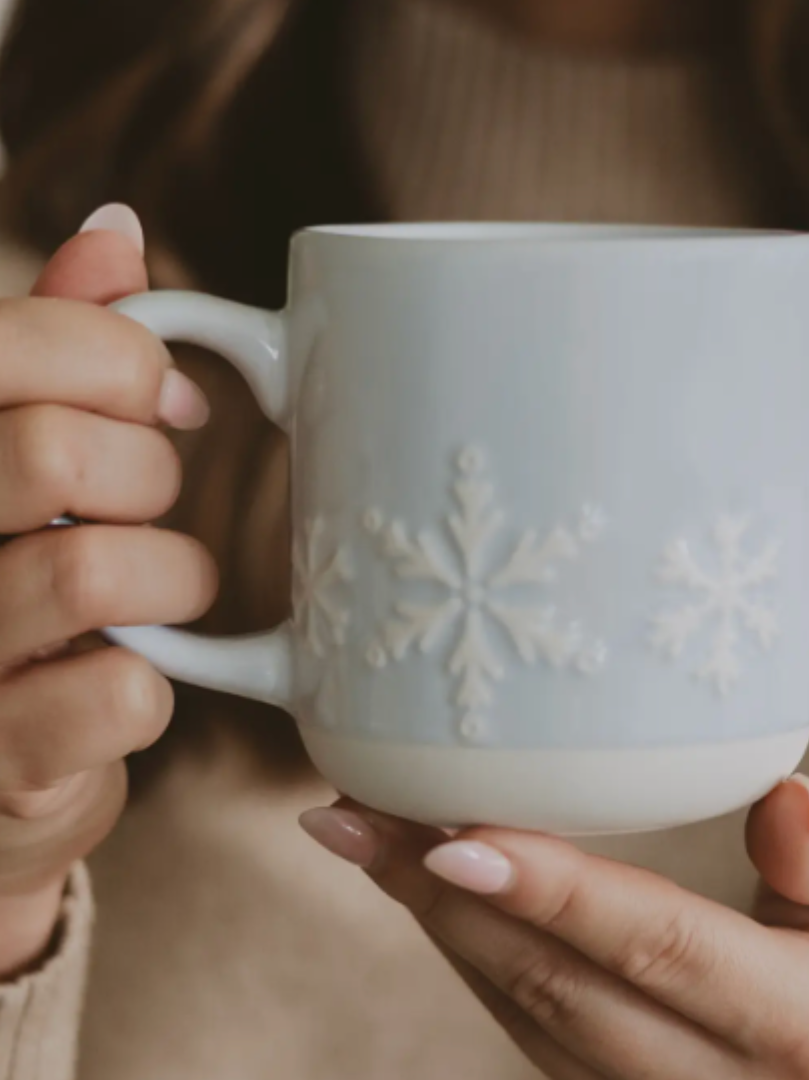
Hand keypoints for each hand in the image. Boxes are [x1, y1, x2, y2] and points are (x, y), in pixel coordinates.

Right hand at [0, 206, 215, 976]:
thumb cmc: (14, 581)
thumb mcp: (20, 447)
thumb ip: (52, 344)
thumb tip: (119, 229)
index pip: (8, 347)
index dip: (121, 360)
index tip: (169, 401)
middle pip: (51, 450)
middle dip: (147, 471)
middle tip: (149, 502)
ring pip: (94, 572)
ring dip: (170, 576)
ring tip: (158, 590)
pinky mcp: (0, 762)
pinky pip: (123, 695)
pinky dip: (152, 686)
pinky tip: (123, 678)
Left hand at [301, 776, 808, 1079]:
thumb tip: (783, 805)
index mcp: (804, 1029)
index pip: (660, 947)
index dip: (554, 892)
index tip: (452, 834)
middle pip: (560, 987)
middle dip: (447, 898)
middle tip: (357, 815)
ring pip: (524, 1011)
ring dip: (434, 919)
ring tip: (359, 833)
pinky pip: (523, 1022)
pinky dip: (463, 946)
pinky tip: (417, 882)